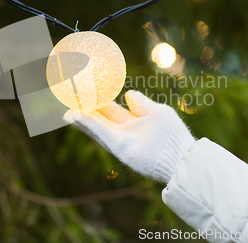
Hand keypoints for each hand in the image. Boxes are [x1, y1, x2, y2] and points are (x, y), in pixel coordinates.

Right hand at [63, 90, 195, 183]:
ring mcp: (121, 140)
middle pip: (100, 119)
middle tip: (70, 98)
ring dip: (80, 118)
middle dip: (85, 110)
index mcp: (133, 122)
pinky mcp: (120, 147)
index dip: (98, 102)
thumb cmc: (173, 134)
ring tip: (66, 110)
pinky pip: (100, 133)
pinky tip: (74, 115)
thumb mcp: (157, 112)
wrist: (181, 156)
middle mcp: (124, 132)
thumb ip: (141, 104)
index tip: (86, 91)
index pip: (110, 110)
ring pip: (96, 127)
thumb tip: (127, 94)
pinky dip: (87, 124)